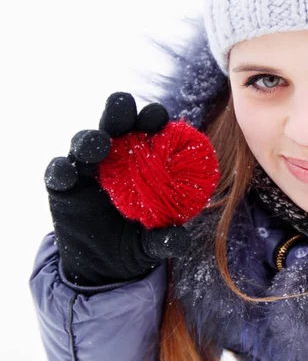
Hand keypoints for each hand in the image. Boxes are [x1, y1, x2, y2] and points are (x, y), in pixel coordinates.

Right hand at [44, 92, 190, 286]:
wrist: (104, 267)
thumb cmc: (137, 242)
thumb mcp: (153, 245)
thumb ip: (165, 240)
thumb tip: (181, 241)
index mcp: (143, 160)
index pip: (148, 131)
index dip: (152, 119)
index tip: (160, 118)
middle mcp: (114, 157)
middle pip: (114, 126)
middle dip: (119, 113)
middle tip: (124, 108)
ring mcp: (86, 169)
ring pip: (84, 144)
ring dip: (90, 140)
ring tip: (99, 143)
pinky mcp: (62, 187)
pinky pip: (58, 173)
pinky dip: (61, 170)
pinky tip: (68, 174)